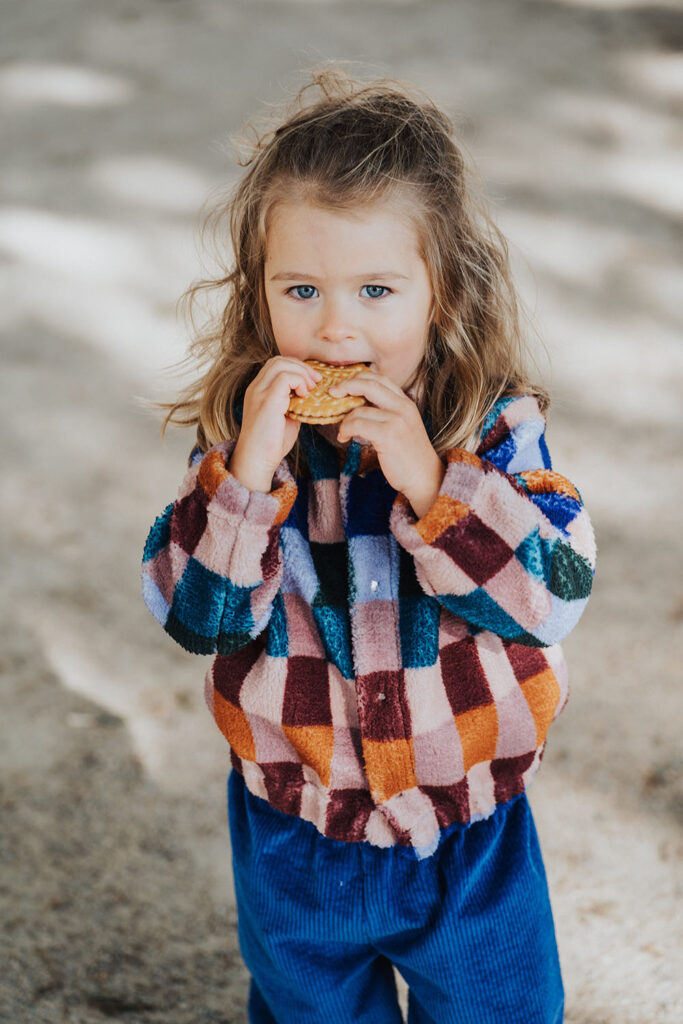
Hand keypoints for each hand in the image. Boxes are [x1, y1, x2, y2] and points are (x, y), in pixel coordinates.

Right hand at [228, 357, 321, 491]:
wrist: (257, 461)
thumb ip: (294, 404)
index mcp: (258, 390)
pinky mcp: (266, 401)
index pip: (276, 365)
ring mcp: (259, 392)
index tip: (312, 382)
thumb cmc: (271, 444)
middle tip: (316, 381)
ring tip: (311, 389)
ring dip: (301, 373)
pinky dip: (299, 381)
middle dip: (301, 367)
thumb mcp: (286, 418)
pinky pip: (285, 377)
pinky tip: (305, 395)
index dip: (296, 368)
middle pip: (278, 360)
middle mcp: (256, 388)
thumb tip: (311, 396)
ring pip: (281, 364)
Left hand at [330, 369, 445, 517]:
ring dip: (345, 420)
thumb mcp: (402, 426)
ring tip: (343, 432)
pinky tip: (344, 438)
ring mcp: (397, 420)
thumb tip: (357, 404)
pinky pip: (357, 424)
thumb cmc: (409, 456)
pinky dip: (346, 429)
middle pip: (369, 384)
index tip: (343, 385)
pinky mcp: (388, 435)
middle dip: (346, 385)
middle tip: (333, 393)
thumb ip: (386, 412)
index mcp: (406, 402)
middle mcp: (403, 407)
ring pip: (359, 409)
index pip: (380, 378)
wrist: (425, 477)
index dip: (358, 378)